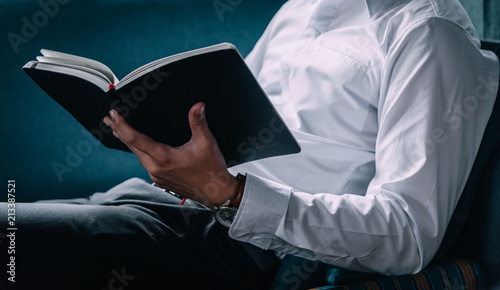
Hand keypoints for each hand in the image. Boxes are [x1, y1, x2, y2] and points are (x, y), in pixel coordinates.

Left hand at [103, 102, 237, 208]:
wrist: (215, 192)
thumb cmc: (211, 169)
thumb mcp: (206, 143)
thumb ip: (199, 122)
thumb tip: (198, 106)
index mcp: (163, 158)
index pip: (135, 139)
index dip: (122, 125)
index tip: (114, 115)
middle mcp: (155, 168)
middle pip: (132, 146)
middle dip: (119, 130)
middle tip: (108, 118)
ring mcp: (156, 176)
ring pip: (136, 155)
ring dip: (126, 141)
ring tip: (117, 130)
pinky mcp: (160, 179)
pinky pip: (144, 162)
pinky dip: (137, 151)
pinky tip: (136, 146)